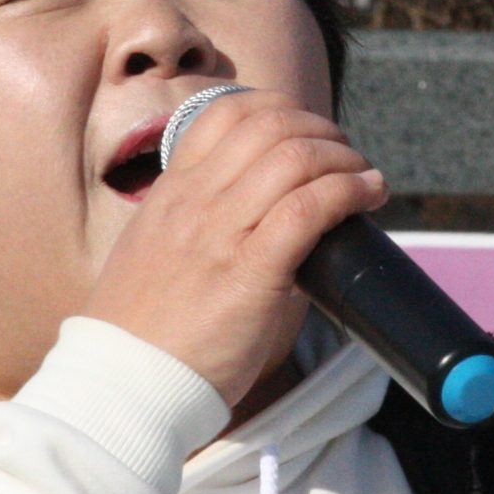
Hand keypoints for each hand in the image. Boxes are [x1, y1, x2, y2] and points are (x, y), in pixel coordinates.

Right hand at [83, 89, 388, 407]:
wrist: (126, 384)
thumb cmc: (144, 335)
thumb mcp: (151, 255)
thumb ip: (191, 227)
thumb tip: (247, 221)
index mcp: (170, 195)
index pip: (226, 114)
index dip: (279, 109)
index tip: (306, 132)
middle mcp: (194, 203)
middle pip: (270, 126)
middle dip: (321, 131)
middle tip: (346, 157)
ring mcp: (221, 234)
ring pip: (294, 158)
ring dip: (344, 159)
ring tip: (365, 178)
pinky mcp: (252, 272)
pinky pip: (308, 208)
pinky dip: (348, 191)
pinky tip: (367, 197)